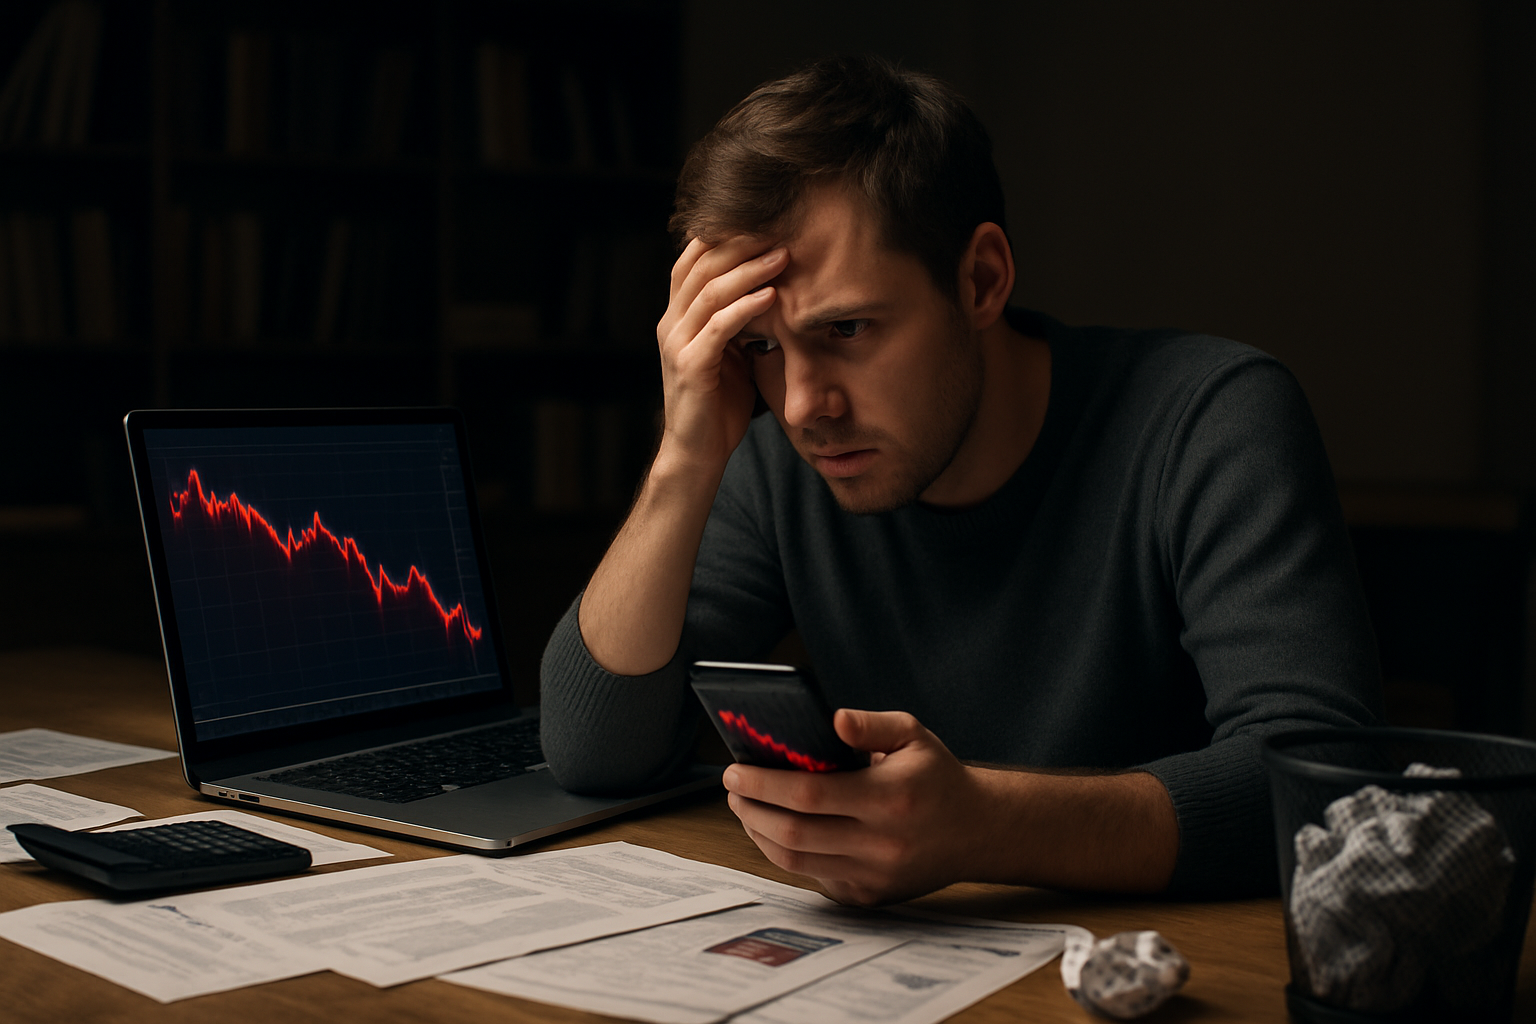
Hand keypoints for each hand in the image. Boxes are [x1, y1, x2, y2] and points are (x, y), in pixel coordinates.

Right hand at [655, 237, 785, 474]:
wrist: (698, 453)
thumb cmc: (719, 405)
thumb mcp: (731, 353)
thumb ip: (739, 321)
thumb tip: (775, 290)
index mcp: (677, 317)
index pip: (693, 260)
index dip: (725, 235)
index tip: (766, 221)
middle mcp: (670, 324)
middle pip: (701, 266)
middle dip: (741, 243)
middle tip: (779, 228)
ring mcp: (676, 345)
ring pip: (710, 292)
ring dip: (749, 270)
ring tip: (783, 256)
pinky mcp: (690, 368)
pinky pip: (718, 328)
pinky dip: (746, 308)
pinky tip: (772, 295)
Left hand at [722, 708, 987, 905]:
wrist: (976, 831)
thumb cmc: (936, 776)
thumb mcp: (913, 735)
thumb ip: (871, 724)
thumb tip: (832, 719)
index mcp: (890, 797)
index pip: (809, 794)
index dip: (764, 784)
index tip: (734, 771)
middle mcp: (882, 842)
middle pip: (794, 833)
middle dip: (751, 809)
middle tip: (732, 789)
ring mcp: (874, 875)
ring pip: (795, 861)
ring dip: (760, 834)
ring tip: (746, 808)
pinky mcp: (868, 896)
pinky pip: (813, 876)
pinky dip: (786, 854)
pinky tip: (776, 830)